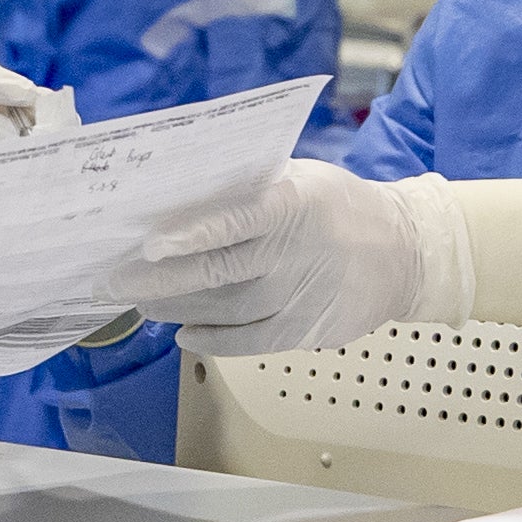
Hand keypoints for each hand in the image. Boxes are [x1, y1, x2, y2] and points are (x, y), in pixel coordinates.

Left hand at [100, 163, 473, 355]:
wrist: (405, 251)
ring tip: (143, 300)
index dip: (193, 233)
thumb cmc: (334, 207)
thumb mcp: (298, 179)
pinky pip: (248, 342)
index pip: (237, 220)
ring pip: (227, 310)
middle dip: (161, 279)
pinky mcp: (306, 331)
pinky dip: (211, 340)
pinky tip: (183, 332)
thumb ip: (245, 190)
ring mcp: (302, 296)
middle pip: (219, 273)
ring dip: (177, 307)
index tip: (151, 244)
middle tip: (117, 281)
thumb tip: (174, 198)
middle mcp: (296, 252)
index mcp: (294, 203)